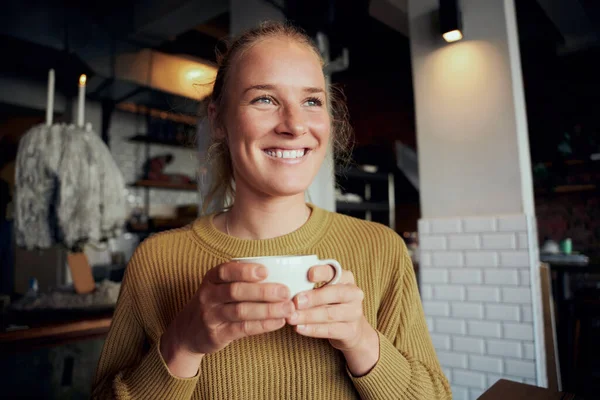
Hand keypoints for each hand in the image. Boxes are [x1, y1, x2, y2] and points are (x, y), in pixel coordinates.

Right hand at [161, 262, 293, 369]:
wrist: (188, 332)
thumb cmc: (216, 303)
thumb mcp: (220, 287)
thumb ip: (242, 280)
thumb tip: (280, 274)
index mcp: (211, 278)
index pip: (226, 271)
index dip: (245, 271)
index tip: (266, 271)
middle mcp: (208, 295)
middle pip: (236, 291)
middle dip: (263, 291)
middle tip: (285, 292)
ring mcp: (210, 316)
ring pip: (241, 311)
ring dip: (267, 310)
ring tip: (288, 309)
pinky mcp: (216, 335)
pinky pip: (242, 329)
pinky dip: (262, 325)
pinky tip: (278, 322)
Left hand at [286, 266, 372, 351]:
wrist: (350, 328)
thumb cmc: (330, 303)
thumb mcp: (324, 289)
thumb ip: (310, 284)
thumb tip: (286, 285)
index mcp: (346, 278)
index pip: (335, 271)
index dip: (323, 272)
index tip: (309, 274)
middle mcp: (354, 293)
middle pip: (335, 293)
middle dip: (314, 297)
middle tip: (296, 301)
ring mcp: (354, 313)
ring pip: (330, 314)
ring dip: (309, 316)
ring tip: (292, 318)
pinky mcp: (351, 331)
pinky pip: (330, 330)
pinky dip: (313, 329)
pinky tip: (300, 328)